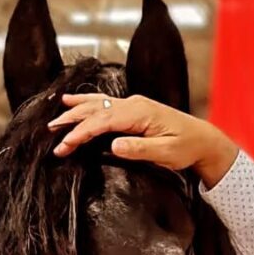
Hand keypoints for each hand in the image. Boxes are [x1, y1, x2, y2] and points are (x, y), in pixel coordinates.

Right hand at [47, 94, 238, 186]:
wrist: (203, 139)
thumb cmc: (186, 147)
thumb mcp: (166, 153)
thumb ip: (140, 150)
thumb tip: (114, 145)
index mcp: (139, 113)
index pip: (103, 121)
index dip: (81, 132)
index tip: (65, 144)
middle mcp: (133, 104)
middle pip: (95, 109)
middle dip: (72, 120)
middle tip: (51, 132)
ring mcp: (132, 105)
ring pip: (97, 104)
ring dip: (75, 110)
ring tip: (55, 116)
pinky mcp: (132, 110)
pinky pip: (103, 105)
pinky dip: (86, 104)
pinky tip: (72, 101)